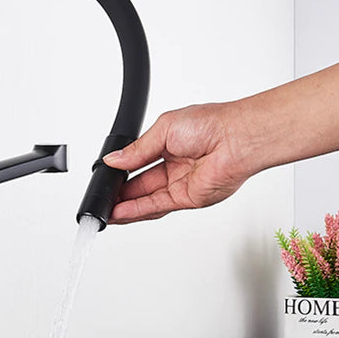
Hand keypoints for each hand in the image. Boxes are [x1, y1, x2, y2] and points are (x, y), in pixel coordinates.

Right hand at [103, 104, 252, 223]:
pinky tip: (121, 212)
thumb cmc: (211, 124)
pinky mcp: (188, 199)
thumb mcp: (163, 130)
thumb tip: (114, 160)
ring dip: (125, 206)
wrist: (236, 138)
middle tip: (102, 197)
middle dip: (120, 193)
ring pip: (147, 199)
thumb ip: (137, 150)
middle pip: (141, 185)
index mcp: (171, 145)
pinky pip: (157, 207)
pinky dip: (137, 211)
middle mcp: (176, 166)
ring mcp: (182, 184)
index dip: (122, 171)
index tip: (106, 175)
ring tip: (105, 210)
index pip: (139, 162)